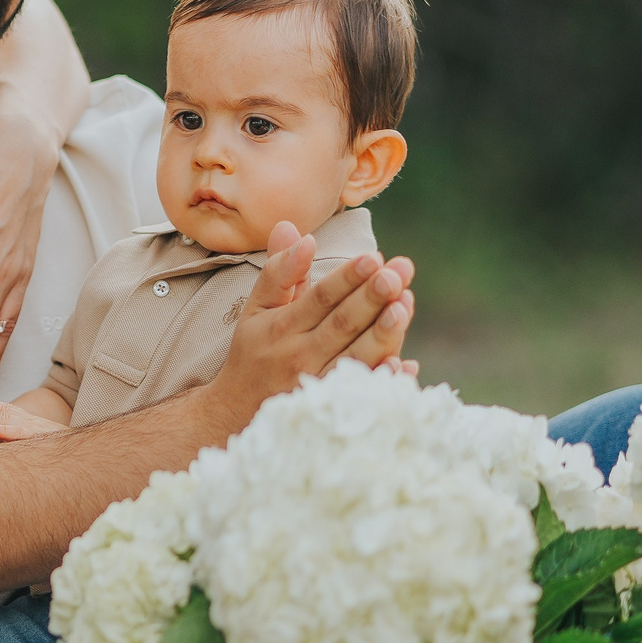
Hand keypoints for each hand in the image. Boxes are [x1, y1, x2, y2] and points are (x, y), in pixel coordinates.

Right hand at [204, 220, 416, 427]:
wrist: (237, 412)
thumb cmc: (254, 353)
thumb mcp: (256, 309)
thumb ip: (278, 271)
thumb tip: (294, 230)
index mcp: (283, 326)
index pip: (320, 297)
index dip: (346, 278)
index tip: (372, 257)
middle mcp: (300, 355)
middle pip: (342, 323)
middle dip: (371, 297)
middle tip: (398, 273)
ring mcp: (317, 384)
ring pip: (356, 357)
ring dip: (382, 334)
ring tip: (404, 306)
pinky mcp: (331, 408)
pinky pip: (361, 394)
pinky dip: (383, 381)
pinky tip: (405, 364)